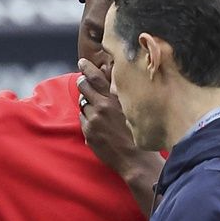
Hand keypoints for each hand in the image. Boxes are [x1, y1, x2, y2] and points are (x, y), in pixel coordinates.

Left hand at [77, 59, 154, 180]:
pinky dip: (88, 119)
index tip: (82, 62)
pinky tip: (98, 125)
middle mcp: (102, 107)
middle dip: (82, 82)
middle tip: (81, 80)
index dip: (87, 68)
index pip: (96, 77)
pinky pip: (83, 120)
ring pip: (83, 105)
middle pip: (84, 87)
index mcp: (115, 99)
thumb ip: (120, 95)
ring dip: (86, 104)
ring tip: (96, 109)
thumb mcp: (132, 108)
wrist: (134, 158)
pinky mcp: (88, 133)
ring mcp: (93, 120)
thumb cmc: (138, 132)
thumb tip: (112, 80)